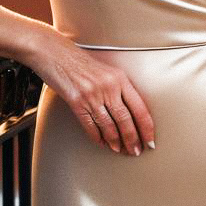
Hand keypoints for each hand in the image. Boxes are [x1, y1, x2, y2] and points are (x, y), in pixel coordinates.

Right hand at [27, 28, 154, 155]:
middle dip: (133, 139)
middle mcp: (108, 87)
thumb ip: (119, 88)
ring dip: (116, 142)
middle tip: (136, 151)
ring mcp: (92, 95)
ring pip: (109, 126)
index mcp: (120, 78)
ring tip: (120, 150)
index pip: (139, 108)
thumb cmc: (83, 62)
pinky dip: (97, 137)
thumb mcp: (107, 70)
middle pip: (125, 120)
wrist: (55, 53)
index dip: (146, 127)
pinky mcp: (76, 102)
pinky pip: (90, 125)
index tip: (150, 140)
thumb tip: (132, 113)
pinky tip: (103, 143)